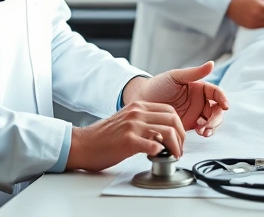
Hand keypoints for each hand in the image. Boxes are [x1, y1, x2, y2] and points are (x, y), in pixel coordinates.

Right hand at [66, 101, 185, 171]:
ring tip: (173, 155)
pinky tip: (158, 156)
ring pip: (167, 131)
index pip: (170, 110)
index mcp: (138, 106)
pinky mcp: (128, 141)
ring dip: (175, 146)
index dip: (179, 126)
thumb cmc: (103, 137)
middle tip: (180, 149)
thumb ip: (144, 123)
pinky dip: (160, 152)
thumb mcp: (127, 122)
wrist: (82, 144)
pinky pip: (153, 145)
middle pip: (173, 119)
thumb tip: (163, 136)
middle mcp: (137, 112)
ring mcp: (132, 125)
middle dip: (182, 137)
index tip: (180, 138)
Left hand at [122, 61, 229, 135]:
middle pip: (217, 110)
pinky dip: (204, 132)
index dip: (223, 99)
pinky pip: (201, 129)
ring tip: (203, 131)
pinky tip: (199, 133)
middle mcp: (199, 101)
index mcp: (199, 88)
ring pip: (212, 121)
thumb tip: (212, 64)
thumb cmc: (157, 85)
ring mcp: (195, 114)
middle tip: (208, 125)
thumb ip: (194, 73)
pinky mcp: (188, 125)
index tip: (225, 106)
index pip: (216, 93)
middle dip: (216, 118)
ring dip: (212, 127)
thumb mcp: (175, 77)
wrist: (140, 100)